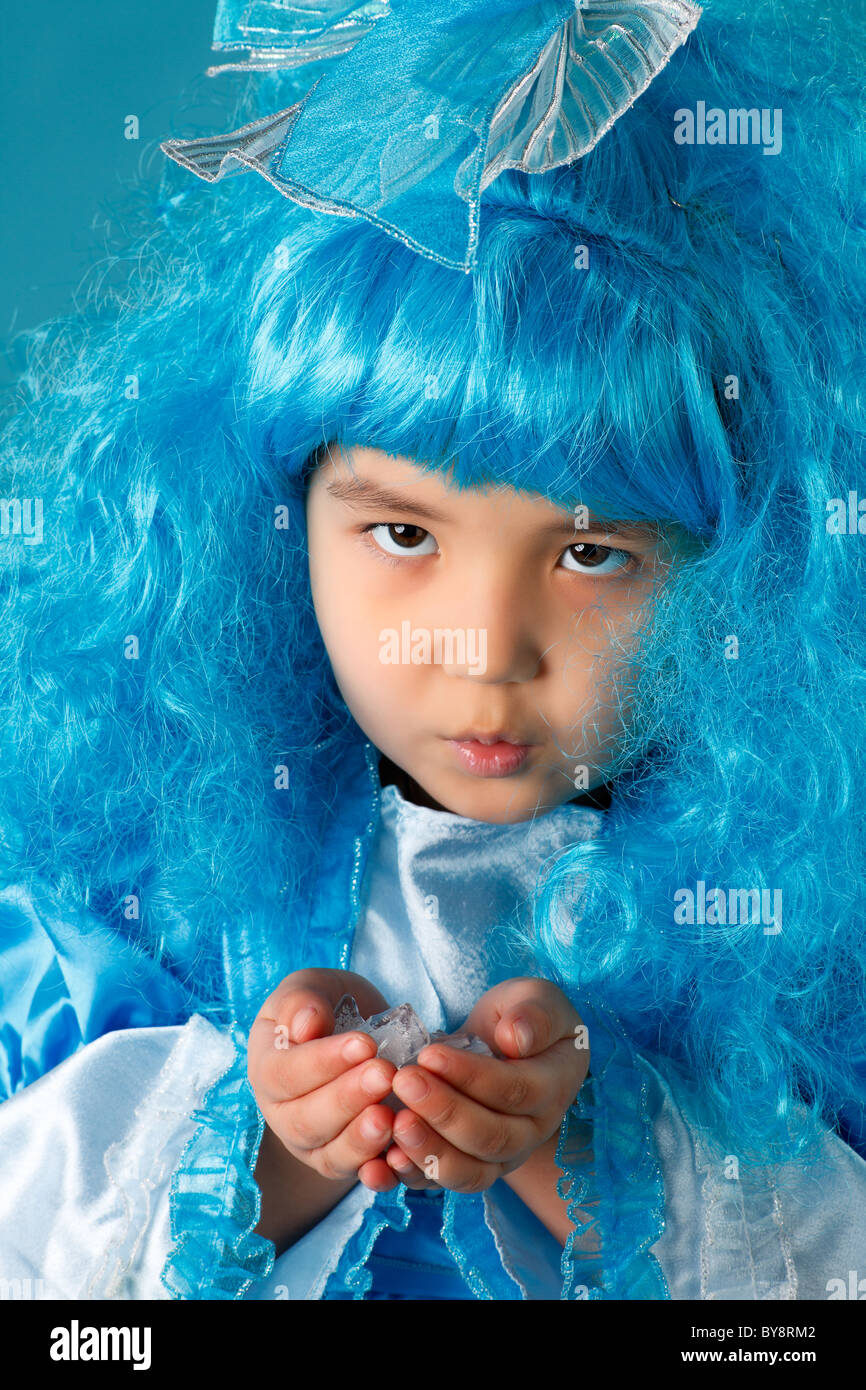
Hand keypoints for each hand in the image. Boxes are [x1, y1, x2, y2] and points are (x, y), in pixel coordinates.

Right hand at [247, 968, 402, 1191]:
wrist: (356, 1033)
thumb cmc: (328, 1007)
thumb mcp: (313, 987)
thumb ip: (302, 1000)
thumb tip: (303, 1026)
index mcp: (266, 1067)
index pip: (284, 1074)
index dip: (322, 1062)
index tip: (364, 1043)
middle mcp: (282, 1113)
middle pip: (305, 1120)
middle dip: (347, 1099)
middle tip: (385, 1074)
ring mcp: (310, 1143)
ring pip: (329, 1154)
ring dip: (360, 1139)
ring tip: (390, 1117)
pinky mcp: (342, 1162)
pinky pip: (356, 1174)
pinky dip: (377, 1171)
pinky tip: (398, 1155)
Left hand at [381, 977, 588, 1193]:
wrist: (505, 1046)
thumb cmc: (520, 1016)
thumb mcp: (534, 997)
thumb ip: (533, 1013)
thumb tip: (516, 1038)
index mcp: (553, 1087)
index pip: (515, 1091)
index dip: (471, 1076)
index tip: (430, 1053)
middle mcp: (531, 1132)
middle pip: (490, 1137)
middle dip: (444, 1111)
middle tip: (403, 1081)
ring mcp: (501, 1157)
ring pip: (469, 1172)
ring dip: (429, 1151)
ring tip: (395, 1122)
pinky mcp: (469, 1167)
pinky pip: (443, 1183)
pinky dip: (412, 1176)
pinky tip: (382, 1161)